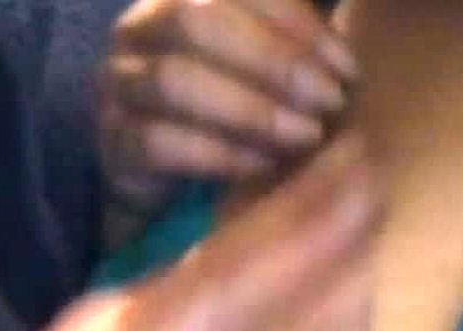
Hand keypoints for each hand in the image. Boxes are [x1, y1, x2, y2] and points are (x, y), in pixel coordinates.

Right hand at [98, 0, 357, 220]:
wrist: (173, 177)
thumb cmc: (237, 107)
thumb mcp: (267, 59)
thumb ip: (295, 34)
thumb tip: (348, 35)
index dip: (296, 24)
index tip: (347, 68)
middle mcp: (138, 28)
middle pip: (194, 21)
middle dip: (274, 62)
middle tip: (329, 102)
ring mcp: (118, 85)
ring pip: (172, 80)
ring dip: (251, 110)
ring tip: (305, 135)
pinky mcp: (113, 142)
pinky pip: (159, 143)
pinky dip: (220, 153)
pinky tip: (263, 164)